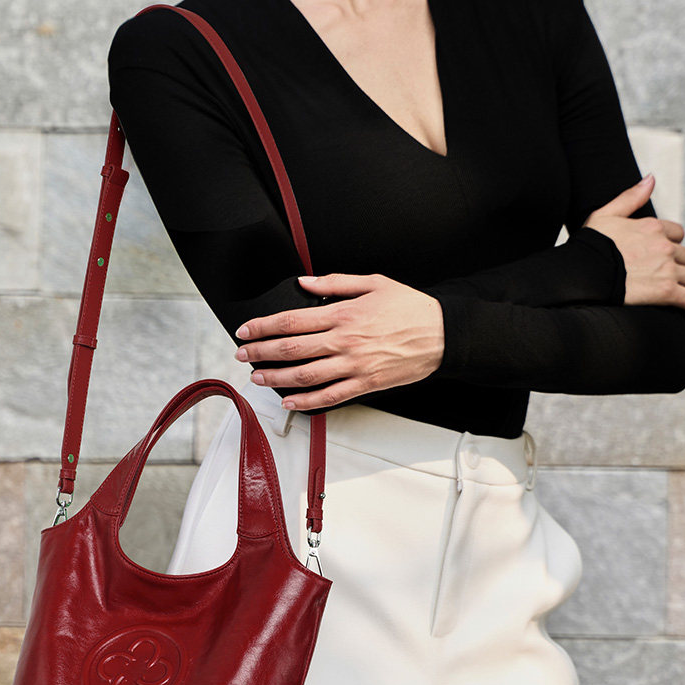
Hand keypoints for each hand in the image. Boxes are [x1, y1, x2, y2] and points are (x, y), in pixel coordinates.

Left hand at [232, 272, 444, 410]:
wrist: (443, 334)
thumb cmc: (410, 307)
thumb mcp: (373, 283)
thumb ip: (335, 283)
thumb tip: (304, 282)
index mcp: (343, 314)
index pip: (291, 320)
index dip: (263, 326)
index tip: (245, 330)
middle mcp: (344, 341)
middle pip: (291, 349)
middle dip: (260, 352)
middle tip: (242, 354)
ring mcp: (354, 366)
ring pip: (305, 376)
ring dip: (275, 378)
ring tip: (257, 377)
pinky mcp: (365, 384)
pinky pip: (330, 396)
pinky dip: (306, 402)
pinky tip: (289, 401)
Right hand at [583, 174, 684, 312]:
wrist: (583, 274)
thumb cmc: (589, 245)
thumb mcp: (605, 215)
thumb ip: (631, 197)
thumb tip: (652, 178)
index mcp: (652, 227)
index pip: (677, 233)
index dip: (669, 243)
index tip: (658, 254)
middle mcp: (664, 246)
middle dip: (676, 264)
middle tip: (661, 274)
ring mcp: (667, 269)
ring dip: (682, 283)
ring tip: (671, 290)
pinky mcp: (666, 292)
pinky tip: (684, 305)